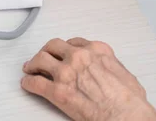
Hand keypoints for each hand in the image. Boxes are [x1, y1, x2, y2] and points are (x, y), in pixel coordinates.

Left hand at [21, 38, 155, 120]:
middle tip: (43, 57)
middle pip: (54, 46)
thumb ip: (111, 67)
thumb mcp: (125, 74)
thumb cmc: (128, 100)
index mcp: (97, 51)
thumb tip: (110, 73)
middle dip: (47, 51)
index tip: (62, 53)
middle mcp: (80, 57)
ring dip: (33, 64)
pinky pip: (34, 83)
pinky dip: (28, 83)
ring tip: (30, 69)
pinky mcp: (56, 91)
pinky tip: (28, 84)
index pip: (74, 42)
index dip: (66, 48)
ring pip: (40, 59)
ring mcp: (66, 72)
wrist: (124, 115)